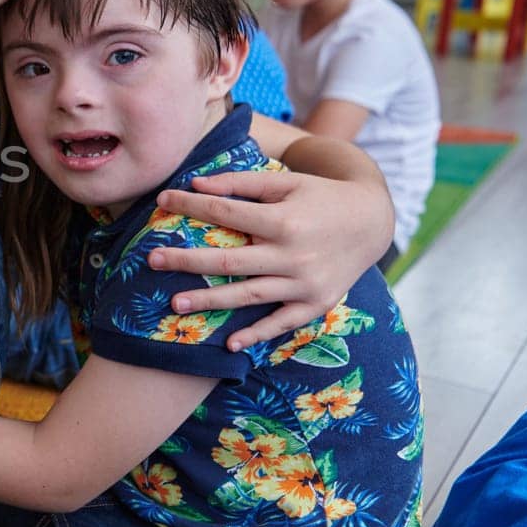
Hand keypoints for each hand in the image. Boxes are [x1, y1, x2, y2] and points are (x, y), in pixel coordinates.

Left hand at [148, 169, 391, 350]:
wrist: (373, 221)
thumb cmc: (320, 197)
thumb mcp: (285, 182)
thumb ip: (241, 182)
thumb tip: (196, 184)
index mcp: (283, 220)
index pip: (226, 214)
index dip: (191, 206)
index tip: (162, 200)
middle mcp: (293, 255)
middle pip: (230, 260)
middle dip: (187, 261)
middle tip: (152, 261)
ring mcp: (305, 283)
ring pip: (248, 295)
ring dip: (210, 300)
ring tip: (175, 304)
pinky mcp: (316, 303)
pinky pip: (282, 323)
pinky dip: (257, 334)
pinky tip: (230, 344)